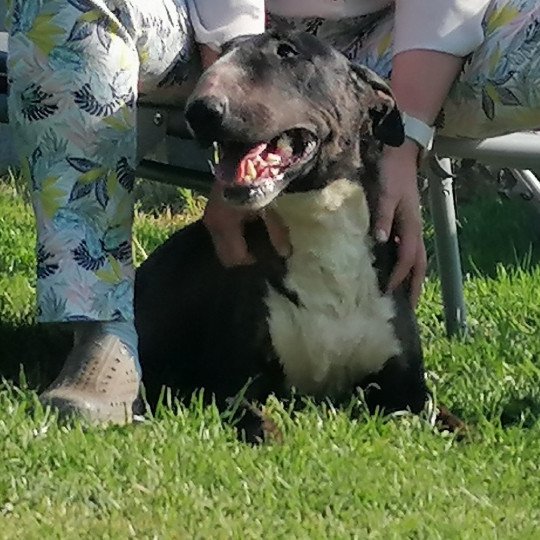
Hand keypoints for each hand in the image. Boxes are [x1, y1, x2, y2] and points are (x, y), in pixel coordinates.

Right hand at [203, 182, 290, 266]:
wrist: (245, 154)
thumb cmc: (258, 180)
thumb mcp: (270, 207)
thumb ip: (277, 232)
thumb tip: (285, 254)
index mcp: (225, 225)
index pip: (235, 258)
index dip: (252, 262)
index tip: (267, 259)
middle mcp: (213, 224)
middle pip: (225, 255)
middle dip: (244, 256)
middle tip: (261, 252)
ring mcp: (210, 216)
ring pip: (222, 245)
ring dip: (238, 246)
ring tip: (256, 240)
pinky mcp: (212, 210)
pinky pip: (221, 233)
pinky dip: (235, 235)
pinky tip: (248, 228)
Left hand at [375, 140, 426, 307]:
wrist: (400, 154)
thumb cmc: (393, 174)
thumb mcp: (386, 195)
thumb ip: (383, 218)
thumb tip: (380, 241)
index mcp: (412, 227)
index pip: (408, 259)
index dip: (399, 277)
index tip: (387, 291)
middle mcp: (415, 230)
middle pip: (419, 264)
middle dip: (416, 286)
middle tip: (410, 307)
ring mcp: (412, 227)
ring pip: (416, 258)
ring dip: (412, 277)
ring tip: (405, 295)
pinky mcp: (405, 223)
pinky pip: (409, 250)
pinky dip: (406, 264)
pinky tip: (395, 269)